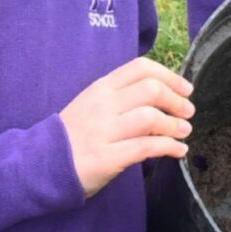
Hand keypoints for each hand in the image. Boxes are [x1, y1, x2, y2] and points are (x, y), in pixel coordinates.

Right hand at [60, 58, 192, 195]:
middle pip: (151, 90)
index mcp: (101, 88)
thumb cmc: (75, 134)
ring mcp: (103, 131)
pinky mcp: (107, 157)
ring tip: (184, 132)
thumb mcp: (94, 105)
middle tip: (188, 112)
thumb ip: (123, 97)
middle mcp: (102, 105)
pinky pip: (147, 147)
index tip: (185, 89)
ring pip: (151, 118)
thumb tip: (165, 95)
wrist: (42, 164)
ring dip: (175, 125)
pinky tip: (178, 151)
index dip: (170, 76)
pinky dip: (169, 147)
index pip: (140, 68)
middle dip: (176, 100)